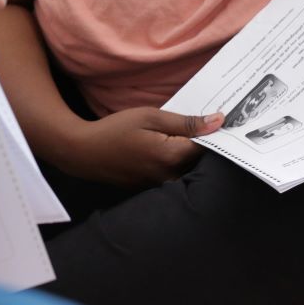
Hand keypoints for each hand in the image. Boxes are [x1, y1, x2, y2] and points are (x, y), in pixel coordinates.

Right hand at [59, 107, 223, 186]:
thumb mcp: (150, 117)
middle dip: (202, 143)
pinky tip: (163, 149)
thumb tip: (218, 122)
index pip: (208, 146)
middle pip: (201, 160)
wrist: (85, 153)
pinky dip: (176, 162)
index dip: (212, 132)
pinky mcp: (155, 188)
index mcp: (173, 156)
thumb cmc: (115, 130)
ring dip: (189, 154)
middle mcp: (172, 176)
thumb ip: (185, 122)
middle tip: (195, 125)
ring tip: (177, 136)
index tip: (215, 120)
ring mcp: (163, 185)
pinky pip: (176, 174)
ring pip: (189, 169)